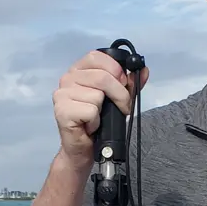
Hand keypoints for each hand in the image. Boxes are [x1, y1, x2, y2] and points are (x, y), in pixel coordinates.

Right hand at [52, 50, 150, 168]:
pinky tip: (90, 125)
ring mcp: (62, 94)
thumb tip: (144, 70)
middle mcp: (68, 78)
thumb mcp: (118, 99)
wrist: (83, 149)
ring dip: (105, 111)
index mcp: (79, 70)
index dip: (115, 69)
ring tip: (99, 118)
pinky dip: (95, 121)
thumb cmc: (98, 122)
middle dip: (120, 95)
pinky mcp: (62, 110)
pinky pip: (90, 110)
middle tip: (122, 108)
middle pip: (102, 77)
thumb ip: (130, 84)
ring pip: (97, 95)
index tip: (123, 84)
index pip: (97, 57)